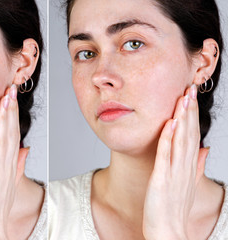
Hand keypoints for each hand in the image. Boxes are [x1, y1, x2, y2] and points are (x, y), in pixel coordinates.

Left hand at [0, 84, 28, 239]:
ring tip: (4, 98)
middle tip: (11, 88)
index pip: (14, 135)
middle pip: (10, 133)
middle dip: (11, 109)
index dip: (14, 115)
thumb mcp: (9, 184)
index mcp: (10, 166)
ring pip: (1, 139)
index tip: (12, 97)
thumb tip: (26, 148)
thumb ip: (18, 164)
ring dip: (3, 117)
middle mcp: (6, 166)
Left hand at [143, 84, 209, 239]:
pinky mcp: (162, 180)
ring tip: (183, 98)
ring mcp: (174, 173)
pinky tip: (170, 123)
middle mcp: (184, 167)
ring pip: (180, 140)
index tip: (191, 97)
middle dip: (190, 110)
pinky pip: (165, 156)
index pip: (192, 136)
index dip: (192, 116)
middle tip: (190, 88)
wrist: (168, 232)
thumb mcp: (187, 184)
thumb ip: (196, 165)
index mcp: (189, 167)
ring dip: (182, 118)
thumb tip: (204, 148)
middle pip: (189, 133)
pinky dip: (168, 138)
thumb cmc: (174, 208)